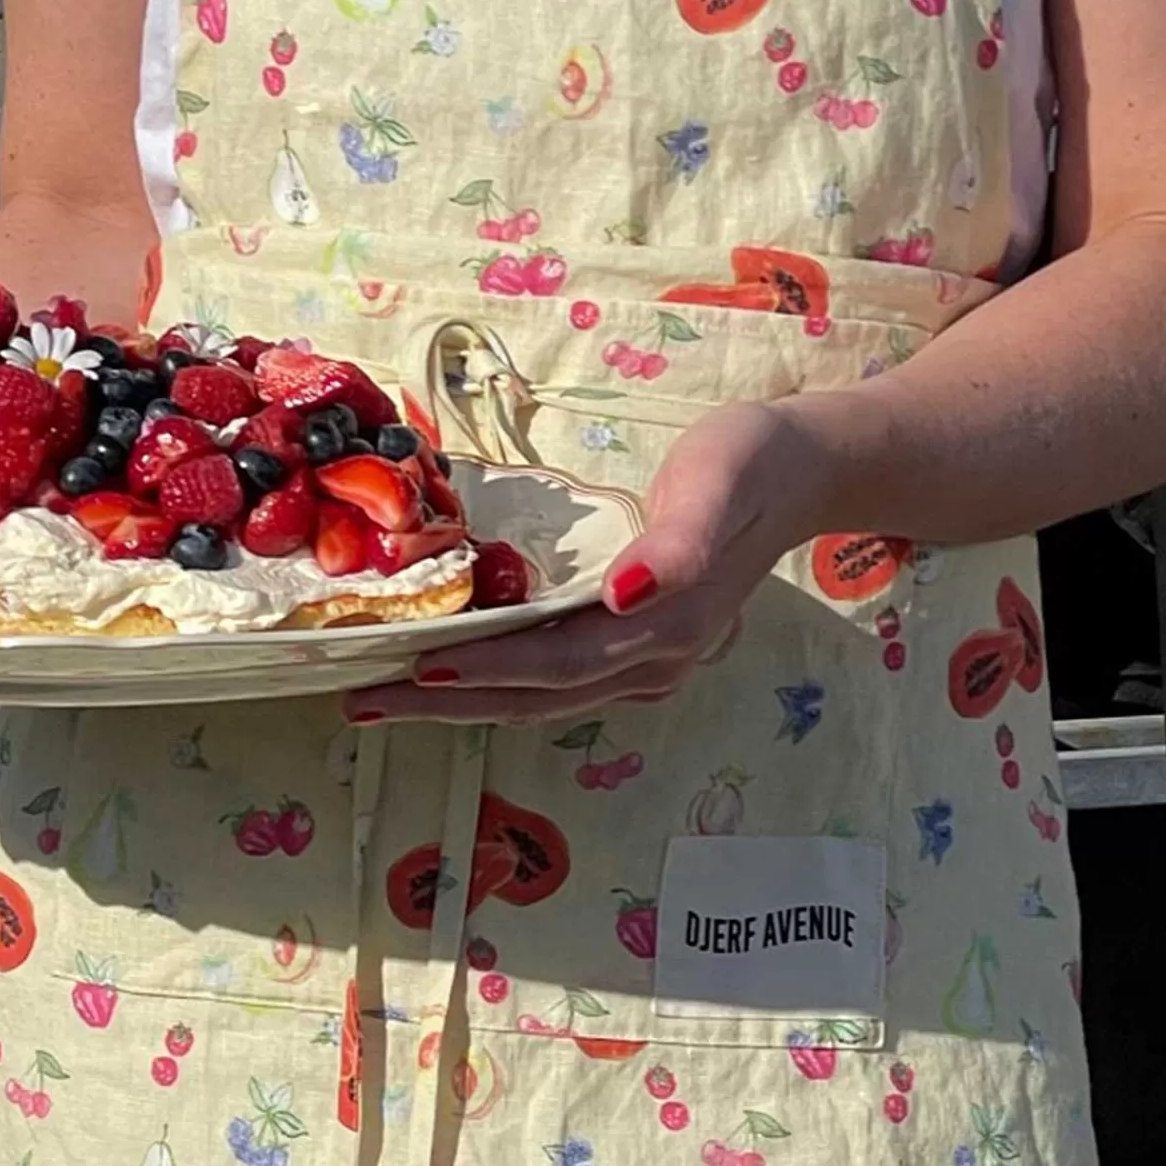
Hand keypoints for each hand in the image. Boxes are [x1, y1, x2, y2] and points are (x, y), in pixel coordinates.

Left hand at [348, 399, 830, 723]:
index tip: (414, 671)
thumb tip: (627, 594)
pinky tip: (446, 676)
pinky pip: (552, 682)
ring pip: (538, 699)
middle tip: (361, 701)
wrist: (804, 470)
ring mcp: (647, 664)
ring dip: (461, 703)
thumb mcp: (719, 482)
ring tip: (384, 699)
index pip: (556, 663)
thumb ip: (679, 543)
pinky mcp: (636, 650)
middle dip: (446, 702)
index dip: (485, 670)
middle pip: (533, 697)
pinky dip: (493, 684)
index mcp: (667, 624)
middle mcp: (653, 660)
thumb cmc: (751, 462)